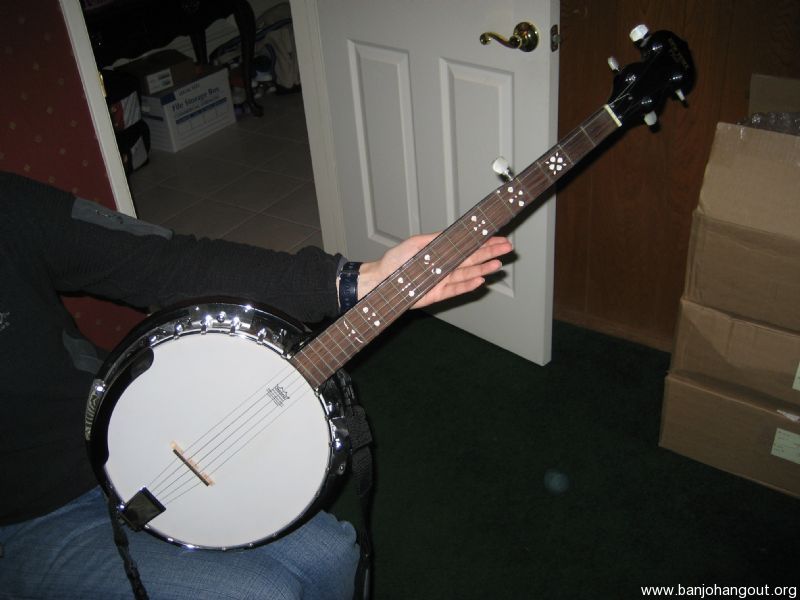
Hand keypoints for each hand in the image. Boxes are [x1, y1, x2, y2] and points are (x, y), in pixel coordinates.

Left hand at [357, 233, 511, 307]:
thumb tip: (453, 232)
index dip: (482, 242)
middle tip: (507, 248)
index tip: (497, 237)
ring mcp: (442, 281)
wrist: (380, 281)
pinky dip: (469, 285)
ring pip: (468, 274)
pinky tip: (481, 280)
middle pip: (472, 259)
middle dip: (490, 253)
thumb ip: (436, 239)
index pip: (466, 246)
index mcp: (441, 253)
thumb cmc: (394, 262)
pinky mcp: (437, 294)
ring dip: (484, 268)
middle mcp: (444, 267)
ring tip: (499, 264)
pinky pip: (457, 290)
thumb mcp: (416, 243)